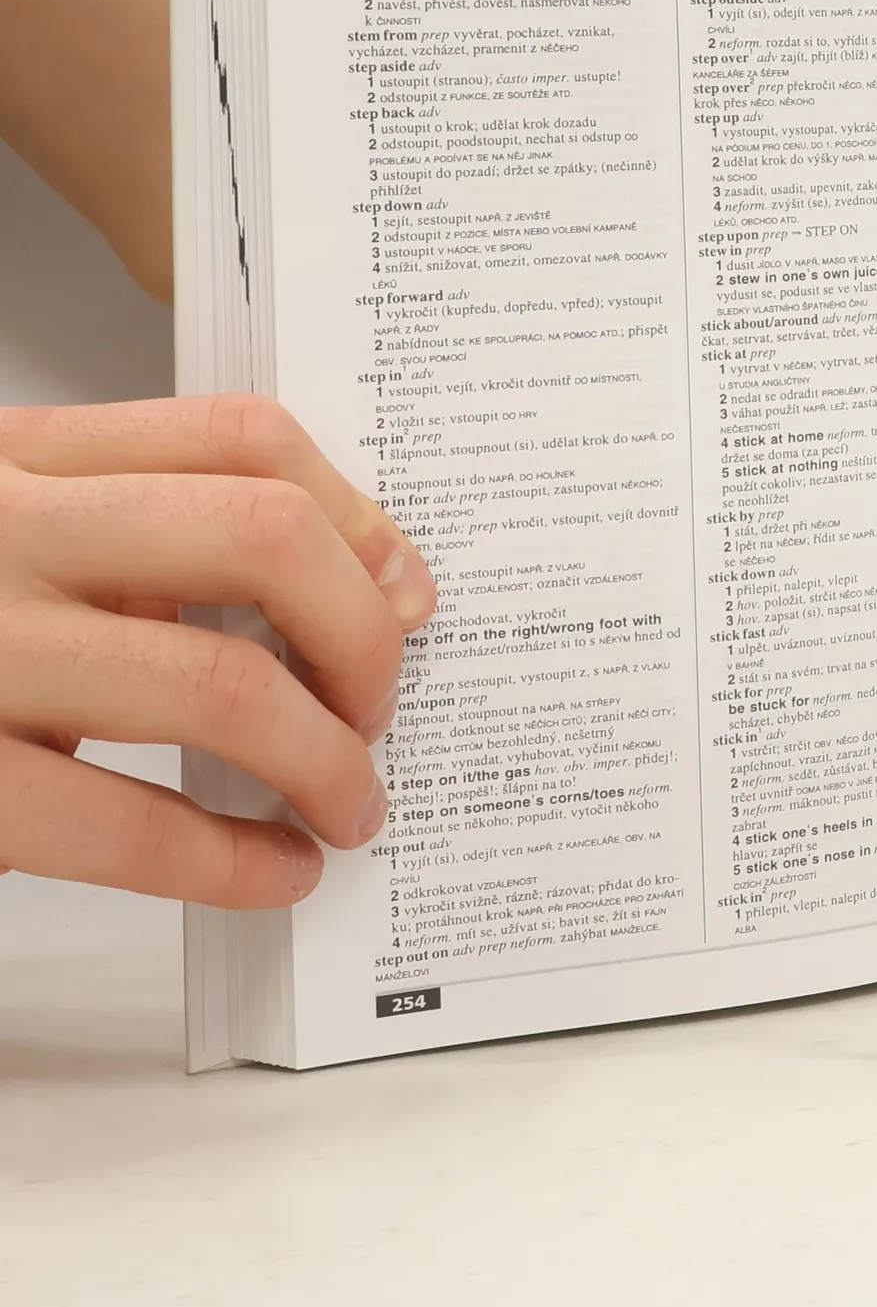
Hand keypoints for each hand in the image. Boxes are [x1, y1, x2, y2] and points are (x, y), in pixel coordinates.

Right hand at [0, 396, 434, 905]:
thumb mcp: (4, 529)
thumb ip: (133, 535)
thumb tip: (346, 591)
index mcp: (20, 458)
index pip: (242, 437)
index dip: (359, 517)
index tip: (406, 593)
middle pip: (264, 537)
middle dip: (361, 636)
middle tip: (378, 705)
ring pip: (219, 684)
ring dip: (324, 760)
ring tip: (348, 803)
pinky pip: (121, 821)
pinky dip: (230, 859)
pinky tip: (271, 869)